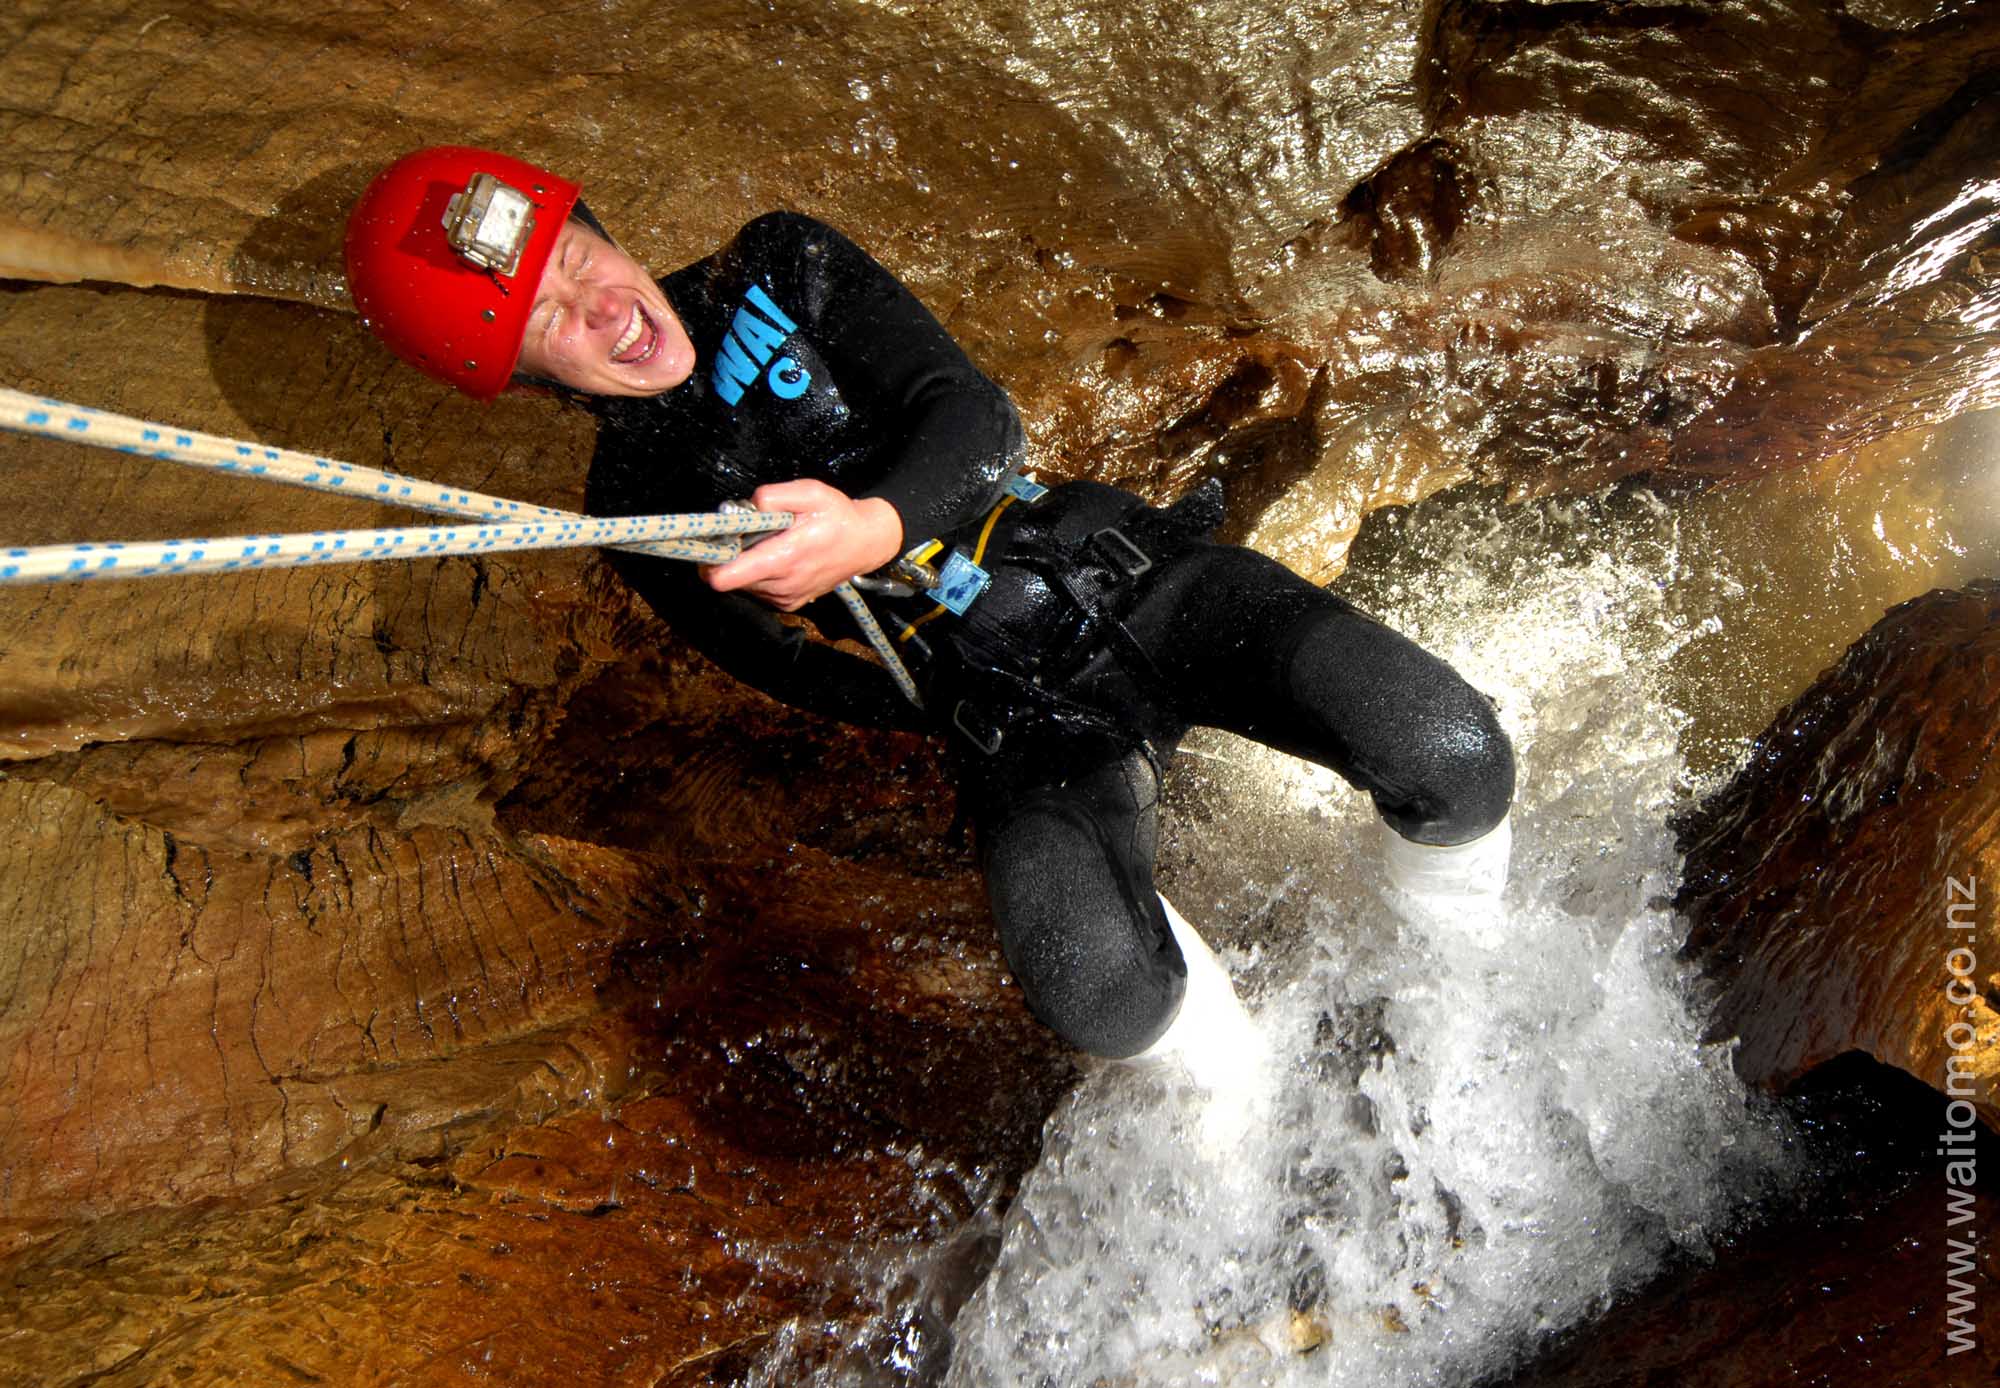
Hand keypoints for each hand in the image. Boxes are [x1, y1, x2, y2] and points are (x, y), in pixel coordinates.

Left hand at [704, 479, 904, 610]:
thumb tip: (745, 507)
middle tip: (750, 534)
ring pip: (742, 584)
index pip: (726, 576)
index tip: (713, 544)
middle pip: (729, 577)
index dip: (709, 561)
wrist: (866, 544)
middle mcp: (781, 584)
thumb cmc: (837, 515)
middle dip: (731, 555)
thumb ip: (774, 496)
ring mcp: (785, 598)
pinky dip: (760, 574)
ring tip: (771, 544)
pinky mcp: (789, 603)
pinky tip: (779, 558)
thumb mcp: (810, 492)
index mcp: (783, 558)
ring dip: (747, 564)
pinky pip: (757, 590)